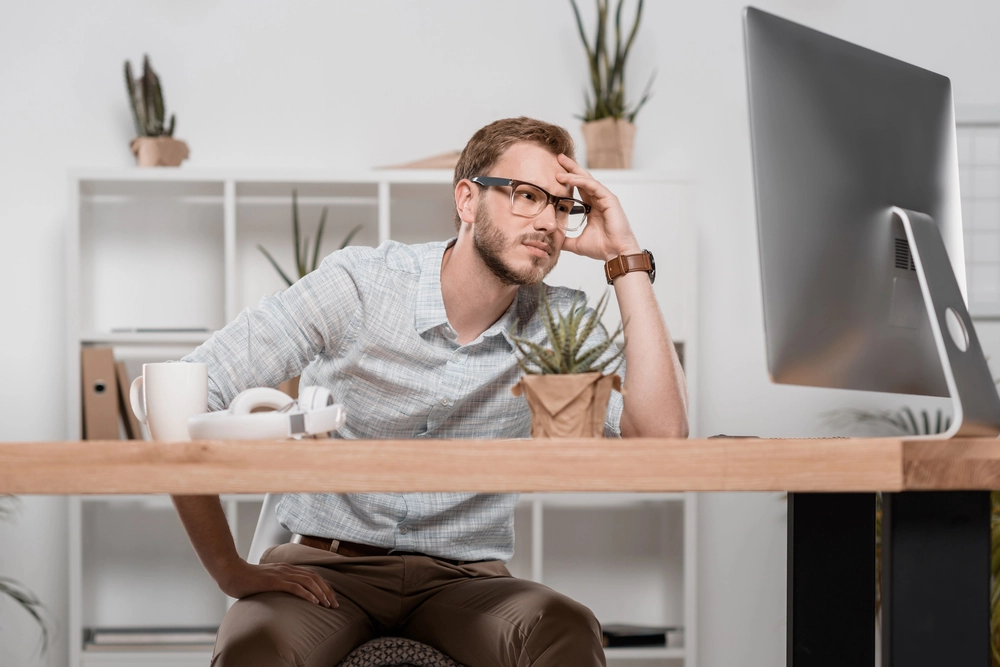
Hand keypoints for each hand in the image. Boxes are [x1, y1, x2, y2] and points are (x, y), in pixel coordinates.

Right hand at [218, 558, 338, 607]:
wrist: (231, 573)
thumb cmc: (247, 580)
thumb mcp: (267, 580)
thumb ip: (278, 583)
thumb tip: (286, 594)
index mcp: (287, 568)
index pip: (312, 575)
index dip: (324, 586)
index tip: (331, 598)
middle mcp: (287, 569)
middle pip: (315, 578)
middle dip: (327, 591)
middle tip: (334, 604)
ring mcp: (281, 574)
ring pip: (308, 581)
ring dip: (321, 593)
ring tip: (328, 604)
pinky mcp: (274, 581)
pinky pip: (295, 587)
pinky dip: (307, 594)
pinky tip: (314, 602)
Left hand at [555, 153, 641, 261]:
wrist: (616, 254)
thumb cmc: (602, 248)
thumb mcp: (576, 244)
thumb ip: (565, 240)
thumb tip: (553, 241)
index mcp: (592, 207)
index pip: (579, 188)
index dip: (568, 179)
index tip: (555, 172)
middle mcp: (599, 200)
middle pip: (583, 179)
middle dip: (570, 168)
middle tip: (558, 157)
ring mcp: (605, 199)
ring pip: (587, 180)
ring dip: (573, 173)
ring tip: (559, 167)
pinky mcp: (610, 200)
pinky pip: (593, 186)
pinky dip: (581, 181)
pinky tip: (569, 178)